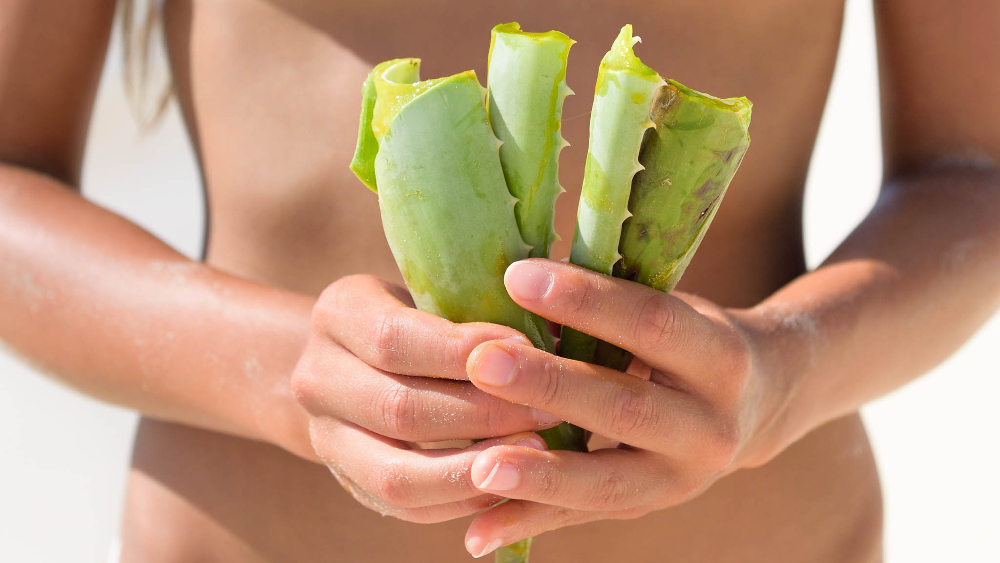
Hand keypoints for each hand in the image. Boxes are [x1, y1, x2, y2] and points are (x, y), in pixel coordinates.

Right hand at [290, 274, 561, 522]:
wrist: (349, 360)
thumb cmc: (415, 315)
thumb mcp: (428, 292)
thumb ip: (473, 307)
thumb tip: (553, 335)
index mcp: (337, 314)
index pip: (393, 340)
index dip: (462, 351)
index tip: (527, 350)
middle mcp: (316, 377)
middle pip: (399, 410)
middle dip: (482, 414)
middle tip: (547, 410)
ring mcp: (325, 438)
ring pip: (396, 475)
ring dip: (473, 469)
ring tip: (534, 454)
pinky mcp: (349, 482)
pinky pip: (406, 508)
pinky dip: (462, 500)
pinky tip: (508, 483)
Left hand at [462, 259, 795, 557]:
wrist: (760, 406)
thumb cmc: (691, 339)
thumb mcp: (672, 311)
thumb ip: (610, 309)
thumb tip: (517, 286)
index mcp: (721, 358)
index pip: (650, 324)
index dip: (586, 300)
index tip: (517, 277)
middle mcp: (712, 427)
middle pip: (625, 407)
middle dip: (550, 385)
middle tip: (482, 363)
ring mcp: (684, 480)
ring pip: (606, 482)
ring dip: (539, 476)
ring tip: (479, 466)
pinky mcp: (649, 509)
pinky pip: (582, 518)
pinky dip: (527, 524)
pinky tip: (477, 533)